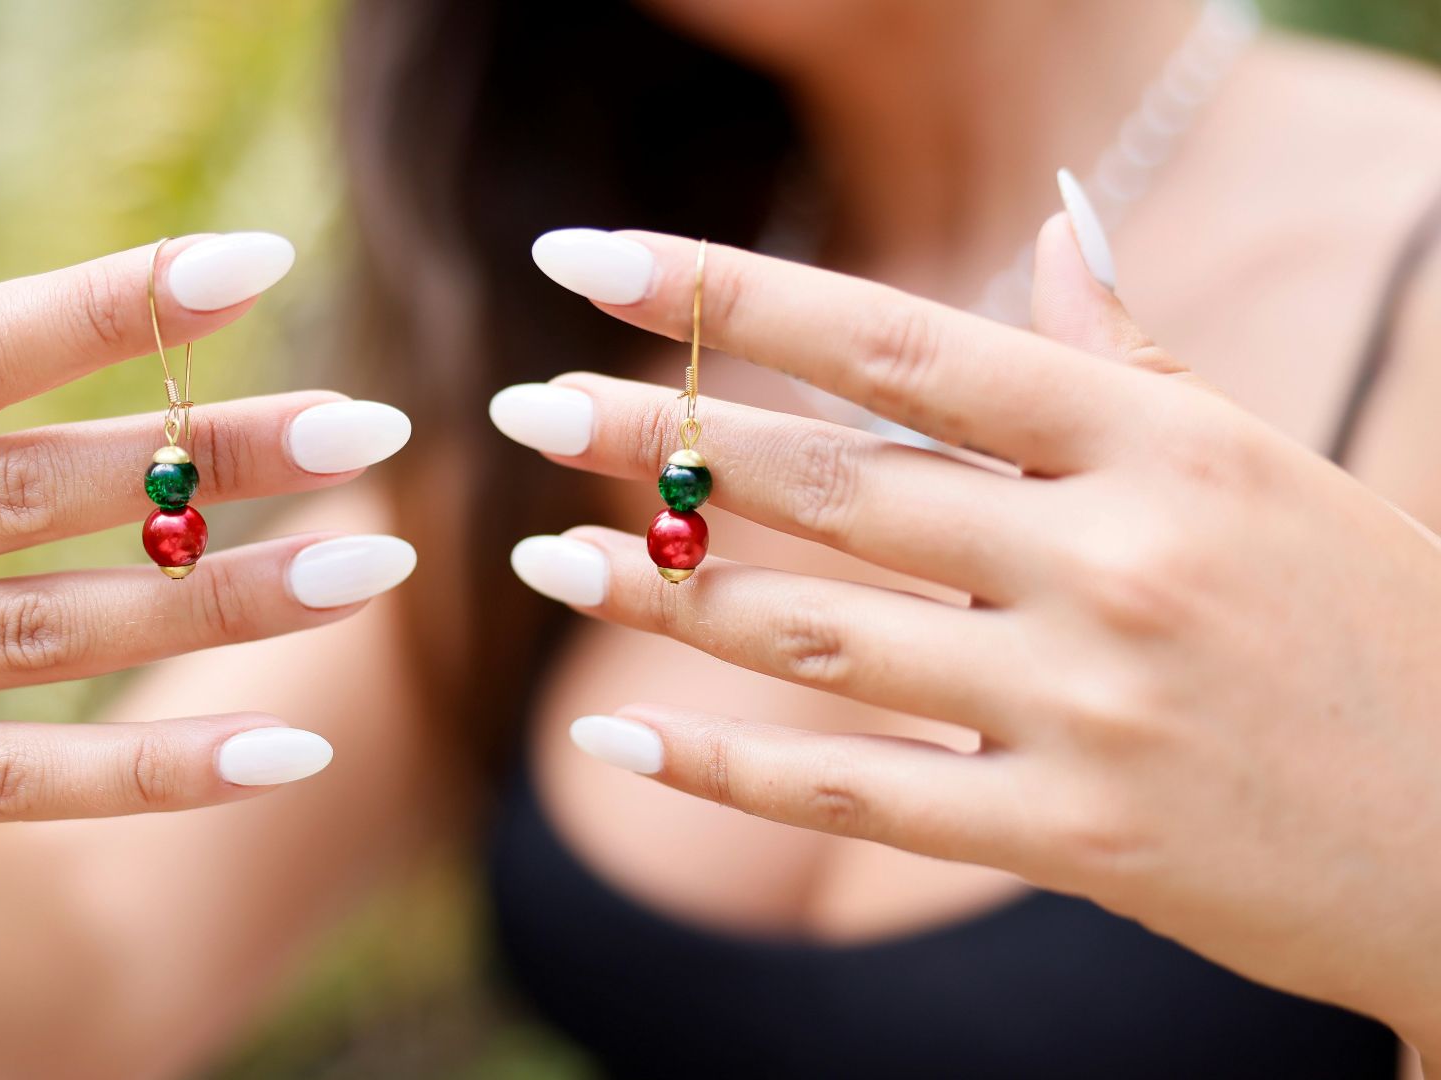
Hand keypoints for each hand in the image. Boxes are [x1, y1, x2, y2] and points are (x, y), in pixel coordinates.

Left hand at [498, 221, 1440, 1051]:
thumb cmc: (1363, 622)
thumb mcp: (1253, 463)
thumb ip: (1128, 353)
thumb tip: (1057, 216)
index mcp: (1156, 440)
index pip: (899, 343)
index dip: (727, 298)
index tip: (586, 263)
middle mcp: (1114, 555)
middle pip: (833, 483)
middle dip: (657, 441)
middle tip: (522, 408)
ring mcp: (1092, 700)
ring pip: (823, 635)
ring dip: (661, 593)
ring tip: (540, 556)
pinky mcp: (1076, 833)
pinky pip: (858, 795)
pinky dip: (724, 768)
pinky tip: (614, 739)